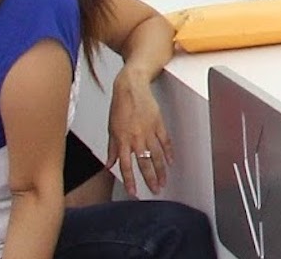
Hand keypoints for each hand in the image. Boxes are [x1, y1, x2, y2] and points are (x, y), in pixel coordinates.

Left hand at [106, 70, 173, 195]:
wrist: (131, 87)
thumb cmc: (120, 106)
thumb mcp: (111, 128)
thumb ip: (112, 148)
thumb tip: (109, 164)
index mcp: (122, 140)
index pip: (126, 166)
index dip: (130, 181)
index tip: (134, 192)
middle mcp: (136, 137)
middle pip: (145, 163)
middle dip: (150, 179)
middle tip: (155, 190)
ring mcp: (149, 131)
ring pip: (157, 155)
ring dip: (161, 170)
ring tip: (164, 181)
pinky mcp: (159, 123)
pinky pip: (165, 141)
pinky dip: (169, 152)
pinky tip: (171, 161)